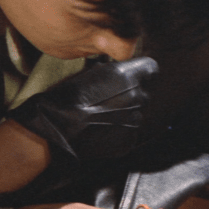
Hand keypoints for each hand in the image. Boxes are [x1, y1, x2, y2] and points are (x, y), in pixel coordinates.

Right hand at [7, 56, 157, 169]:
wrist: (58, 128)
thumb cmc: (67, 97)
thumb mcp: (86, 72)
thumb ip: (107, 70)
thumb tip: (111, 68)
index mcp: (127, 76)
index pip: (150, 67)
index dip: (142, 71)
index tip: (134, 75)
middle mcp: (136, 97)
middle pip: (142, 93)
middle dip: (129, 95)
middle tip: (108, 100)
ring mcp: (134, 121)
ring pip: (135, 115)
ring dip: (123, 115)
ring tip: (101, 119)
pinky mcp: (129, 141)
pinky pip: (128, 133)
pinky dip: (118, 132)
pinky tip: (100, 131)